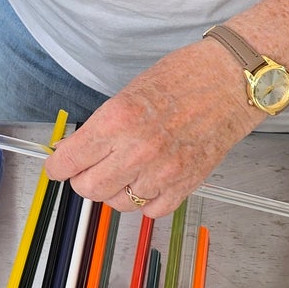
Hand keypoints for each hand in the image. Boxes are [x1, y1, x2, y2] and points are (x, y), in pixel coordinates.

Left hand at [45, 40, 259, 215]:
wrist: (231, 81)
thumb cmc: (184, 77)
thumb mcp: (129, 93)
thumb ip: (102, 126)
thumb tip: (76, 150)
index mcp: (117, 120)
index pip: (69, 160)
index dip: (58, 165)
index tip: (58, 165)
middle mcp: (137, 150)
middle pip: (89, 189)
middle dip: (83, 180)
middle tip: (88, 168)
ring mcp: (163, 171)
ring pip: (119, 203)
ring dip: (116, 190)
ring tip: (125, 169)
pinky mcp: (186, 185)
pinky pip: (152, 210)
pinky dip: (146, 199)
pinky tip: (148, 179)